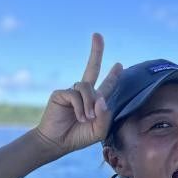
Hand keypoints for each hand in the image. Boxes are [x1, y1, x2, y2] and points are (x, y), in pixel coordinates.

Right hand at [36, 33, 122, 155]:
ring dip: (90, 104)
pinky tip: (79, 117)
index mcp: (96, 101)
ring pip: (87, 88)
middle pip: (92, 68)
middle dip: (96, 51)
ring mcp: (72, 92)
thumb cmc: (79, 136)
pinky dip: (81, 108)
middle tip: (97, 35)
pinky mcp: (60, 93)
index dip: (113, 75)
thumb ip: (105, 116)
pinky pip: (76, 95)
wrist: (57, 142)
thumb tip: (102, 98)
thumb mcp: (99, 130)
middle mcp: (84, 93)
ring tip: (87, 118)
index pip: (107, 84)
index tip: (119, 65)